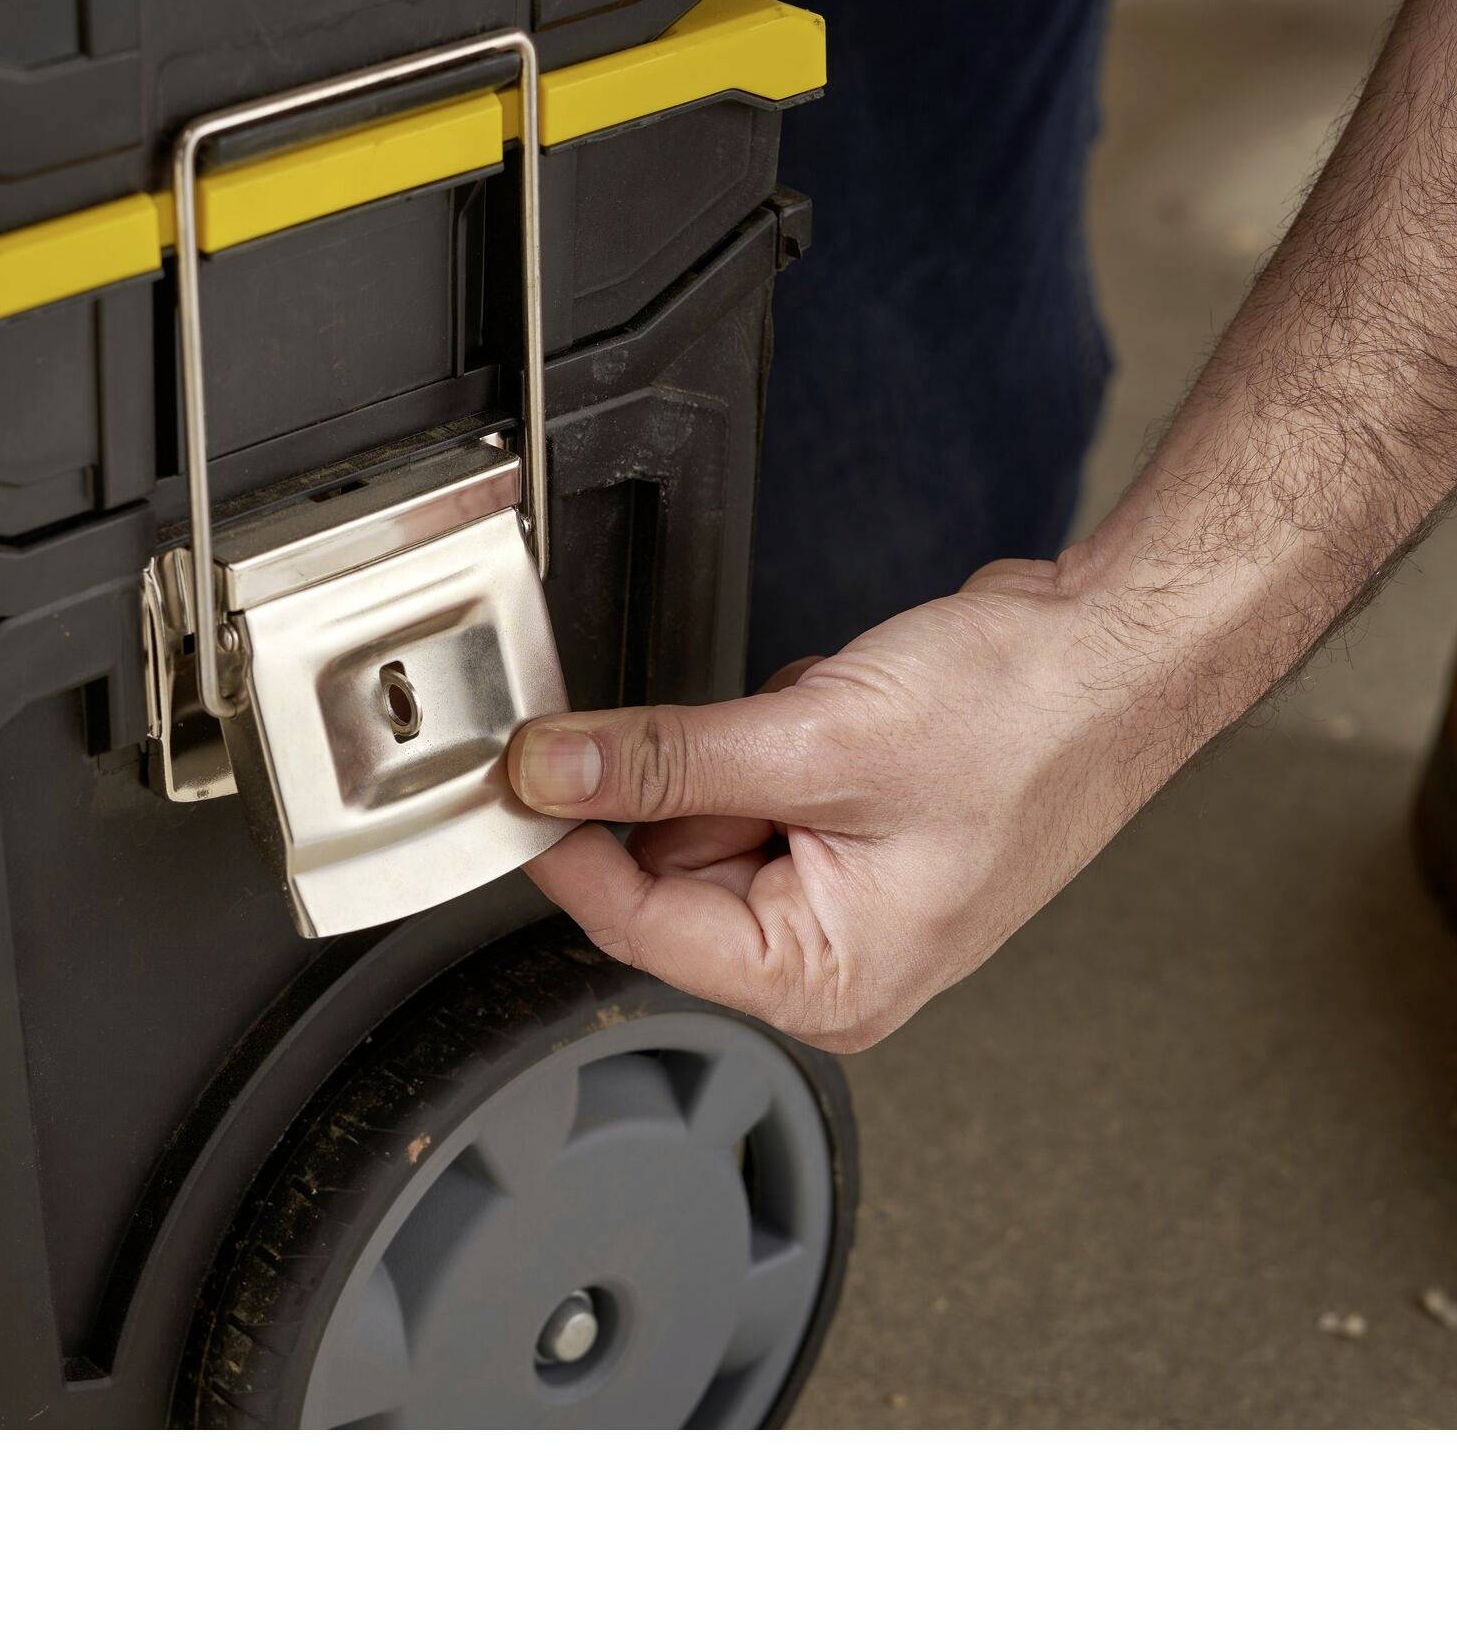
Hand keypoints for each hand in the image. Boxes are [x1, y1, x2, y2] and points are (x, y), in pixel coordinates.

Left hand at [509, 558, 1179, 1050]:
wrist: (1117, 652)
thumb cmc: (1028, 724)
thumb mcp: (817, 743)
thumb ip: (663, 763)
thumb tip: (549, 775)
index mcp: (825, 979)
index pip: (637, 927)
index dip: (568, 846)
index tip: (516, 779)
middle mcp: (828, 952)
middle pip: (666, 867)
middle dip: (699, 777)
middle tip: (768, 730)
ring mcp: (837, 888)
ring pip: (703, 810)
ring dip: (745, 745)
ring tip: (836, 722)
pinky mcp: (842, 826)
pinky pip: (750, 775)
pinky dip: (777, 730)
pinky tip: (852, 713)